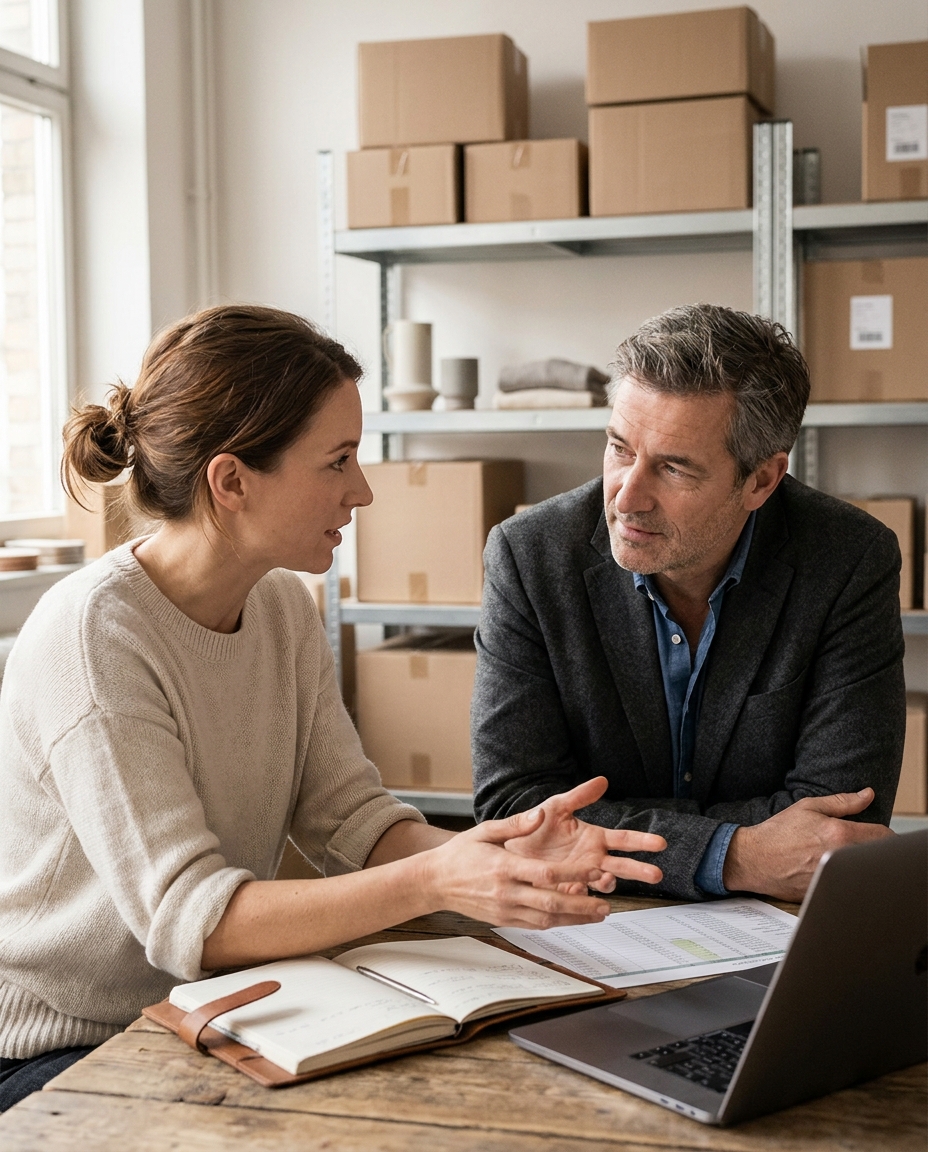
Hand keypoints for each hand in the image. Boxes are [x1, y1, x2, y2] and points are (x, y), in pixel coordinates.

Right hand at [420, 805, 627, 928]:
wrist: (435, 882)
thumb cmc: (460, 854)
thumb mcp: (485, 831)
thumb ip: (515, 824)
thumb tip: (540, 814)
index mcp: (504, 867)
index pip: (545, 873)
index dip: (574, 874)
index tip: (595, 870)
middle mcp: (506, 892)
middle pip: (551, 902)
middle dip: (582, 905)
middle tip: (606, 905)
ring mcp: (505, 909)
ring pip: (546, 919)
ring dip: (575, 919)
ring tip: (599, 915)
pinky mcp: (503, 920)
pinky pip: (535, 926)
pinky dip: (557, 924)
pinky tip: (573, 919)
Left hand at [502, 777, 665, 894]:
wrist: (509, 848)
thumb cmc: (534, 827)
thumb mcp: (556, 807)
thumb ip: (579, 796)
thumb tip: (602, 780)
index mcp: (593, 838)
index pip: (623, 839)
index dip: (642, 841)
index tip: (660, 843)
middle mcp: (592, 859)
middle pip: (622, 865)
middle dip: (639, 869)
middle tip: (655, 874)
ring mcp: (580, 875)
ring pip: (604, 883)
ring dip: (610, 883)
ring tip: (608, 878)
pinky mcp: (566, 890)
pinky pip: (580, 896)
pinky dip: (584, 895)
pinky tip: (581, 890)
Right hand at [722, 788, 892, 901]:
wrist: (755, 858)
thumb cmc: (779, 832)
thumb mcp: (808, 807)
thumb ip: (842, 801)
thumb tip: (867, 795)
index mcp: (839, 833)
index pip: (882, 836)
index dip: (885, 834)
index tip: (878, 834)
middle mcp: (839, 856)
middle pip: (877, 856)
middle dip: (874, 849)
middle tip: (861, 845)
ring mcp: (833, 876)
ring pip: (863, 872)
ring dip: (859, 865)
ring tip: (842, 858)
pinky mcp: (826, 891)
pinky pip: (846, 885)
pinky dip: (844, 878)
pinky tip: (830, 871)